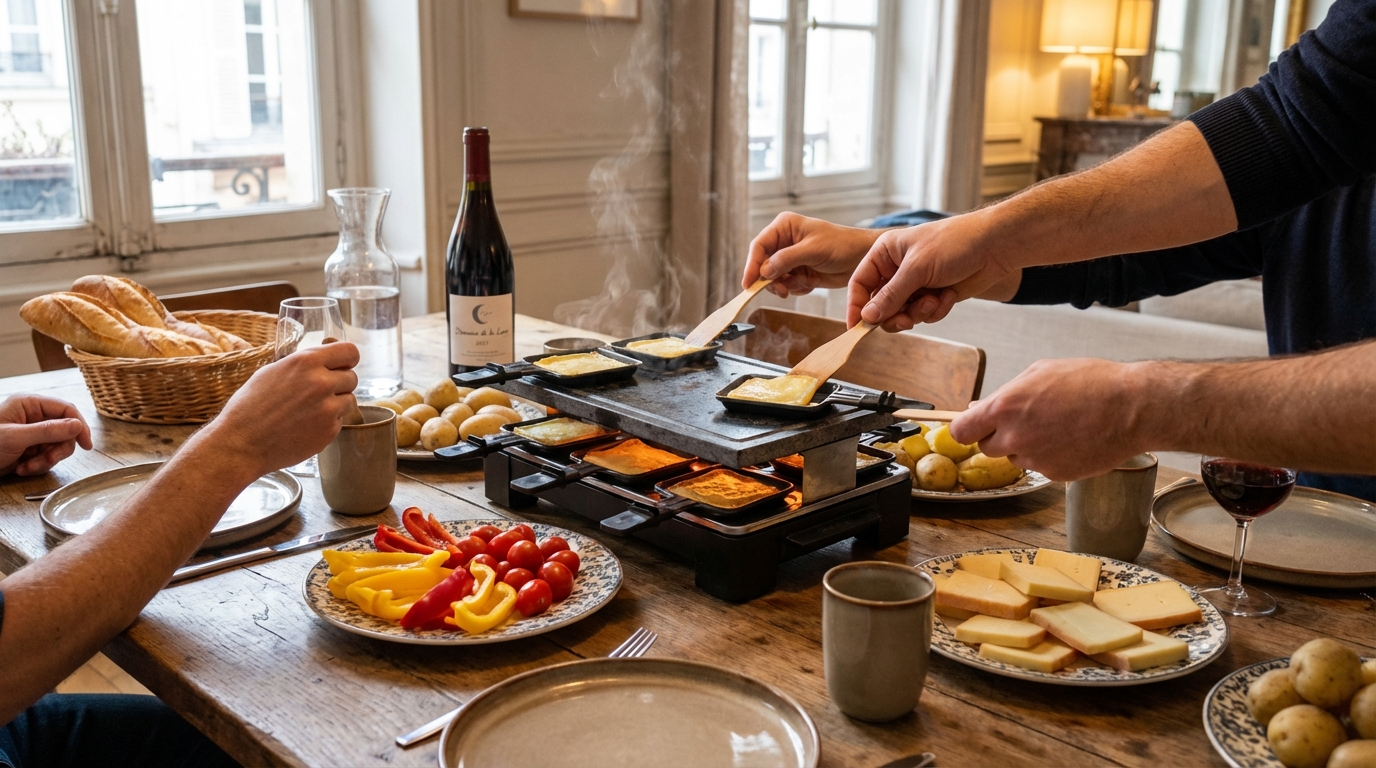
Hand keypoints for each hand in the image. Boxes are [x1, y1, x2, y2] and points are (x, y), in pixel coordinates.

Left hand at [0, 395, 92, 476]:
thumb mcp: (15, 438)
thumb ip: (48, 430)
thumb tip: (77, 426)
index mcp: (29, 404)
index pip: (66, 409)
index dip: (79, 426)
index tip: (86, 444)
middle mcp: (33, 417)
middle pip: (65, 431)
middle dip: (57, 450)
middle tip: (47, 459)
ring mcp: (31, 434)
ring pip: (57, 447)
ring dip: (45, 461)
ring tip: (27, 467)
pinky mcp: (29, 449)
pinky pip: (46, 457)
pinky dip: (37, 466)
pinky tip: (21, 468)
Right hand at [195, 343, 359, 478]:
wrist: (242, 443)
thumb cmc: (250, 406)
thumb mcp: (273, 371)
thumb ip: (303, 364)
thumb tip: (324, 359)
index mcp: (306, 362)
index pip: (349, 352)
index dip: (347, 359)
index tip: (343, 365)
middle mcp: (321, 383)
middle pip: (352, 377)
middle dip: (339, 384)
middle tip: (320, 393)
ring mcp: (328, 408)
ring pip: (349, 400)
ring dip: (337, 404)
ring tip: (311, 410)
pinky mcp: (330, 431)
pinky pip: (340, 421)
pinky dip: (329, 423)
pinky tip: (307, 425)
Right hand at [743, 213, 883, 298]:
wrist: (862, 258)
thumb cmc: (842, 245)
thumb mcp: (813, 250)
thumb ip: (786, 259)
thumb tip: (764, 271)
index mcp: (784, 226)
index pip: (759, 246)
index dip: (752, 265)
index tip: (749, 284)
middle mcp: (784, 241)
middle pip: (763, 264)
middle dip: (771, 279)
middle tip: (781, 290)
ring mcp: (791, 258)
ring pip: (773, 278)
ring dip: (785, 285)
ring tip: (801, 283)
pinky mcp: (798, 271)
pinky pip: (786, 284)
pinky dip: (796, 288)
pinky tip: (810, 283)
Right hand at [846, 213, 1011, 329]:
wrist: (993, 247)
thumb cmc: (954, 243)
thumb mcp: (916, 269)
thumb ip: (890, 296)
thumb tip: (867, 317)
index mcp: (885, 254)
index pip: (860, 284)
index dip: (857, 307)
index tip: (857, 327)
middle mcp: (897, 270)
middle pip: (879, 305)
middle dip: (894, 314)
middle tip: (906, 320)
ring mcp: (915, 284)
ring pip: (902, 314)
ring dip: (919, 312)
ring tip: (934, 300)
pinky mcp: (932, 296)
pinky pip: (923, 315)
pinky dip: (935, 311)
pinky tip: (948, 296)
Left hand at [949, 358, 1147, 481]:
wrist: (1132, 408)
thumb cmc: (1091, 383)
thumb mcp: (1040, 372)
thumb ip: (1006, 393)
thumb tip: (980, 407)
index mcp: (1005, 407)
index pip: (961, 431)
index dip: (966, 428)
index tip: (971, 426)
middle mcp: (1015, 437)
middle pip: (987, 447)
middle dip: (999, 435)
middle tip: (1026, 420)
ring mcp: (1035, 459)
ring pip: (1015, 458)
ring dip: (1026, 446)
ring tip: (1057, 426)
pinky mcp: (1055, 474)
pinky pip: (1040, 467)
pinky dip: (1049, 457)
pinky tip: (1070, 439)